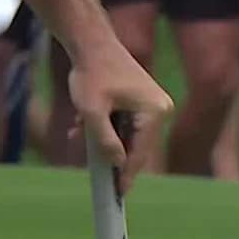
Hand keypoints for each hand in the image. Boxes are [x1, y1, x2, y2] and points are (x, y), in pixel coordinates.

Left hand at [68, 48, 174, 193]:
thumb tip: (117, 164)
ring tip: (79, 135)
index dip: (126, 174)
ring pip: (127, 134)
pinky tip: (81, 125)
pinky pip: (125, 123)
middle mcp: (160, 108)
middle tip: (96, 173)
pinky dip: (105, 126)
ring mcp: (152, 104)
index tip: (117, 195)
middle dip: (111, 154)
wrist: (90, 43)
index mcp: (155, 112)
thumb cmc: (92, 74)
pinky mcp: (141, 100)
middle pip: (136, 145)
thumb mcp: (93, 112)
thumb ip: (104, 141)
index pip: (141, 152)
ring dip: (103, 139)